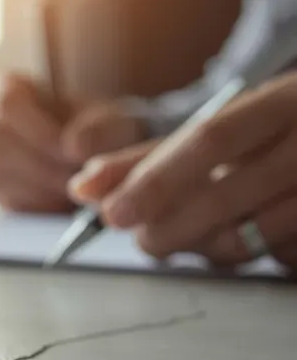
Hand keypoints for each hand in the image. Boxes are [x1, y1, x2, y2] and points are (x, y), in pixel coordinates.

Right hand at [0, 72, 147, 212]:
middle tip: (80, 177)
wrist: (93, 156)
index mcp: (4, 87)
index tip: (73, 151)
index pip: (6, 103)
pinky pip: (5, 200)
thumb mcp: (108, 120)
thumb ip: (98, 129)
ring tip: (76, 188)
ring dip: (41, 186)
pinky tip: (64, 201)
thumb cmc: (96, 129)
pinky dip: (38, 204)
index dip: (39, 131)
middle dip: (42, 163)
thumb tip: (74, 147)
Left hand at [69, 73, 296, 269]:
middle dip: (170, 227)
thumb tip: (83, 188)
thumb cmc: (284, 134)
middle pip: (227, 194)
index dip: (156, 179)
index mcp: (283, 101)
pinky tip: (258, 236)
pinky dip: (258, 255)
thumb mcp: (229, 130)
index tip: (110, 213)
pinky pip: (284, 257)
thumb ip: (154, 157)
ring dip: (209, 246)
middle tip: (144, 241)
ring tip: (197, 236)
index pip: (209, 140)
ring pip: (255, 237)